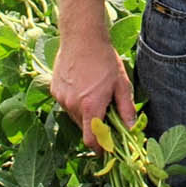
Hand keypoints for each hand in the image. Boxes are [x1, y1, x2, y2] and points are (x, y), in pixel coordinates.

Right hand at [50, 28, 134, 148]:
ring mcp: (61, 98)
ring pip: (74, 116)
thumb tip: (132, 129)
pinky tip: (82, 86)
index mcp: (91, 107)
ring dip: (84, 113)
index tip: (106, 149)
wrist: (81, 37)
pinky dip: (74, 102)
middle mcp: (72, 106)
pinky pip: (66, 104)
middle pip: (84, 129)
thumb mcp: (121, 84)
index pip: (91, 141)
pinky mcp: (54, 90)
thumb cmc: (104, 59)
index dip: (100, 148)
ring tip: (94, 94)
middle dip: (95, 127)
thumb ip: (126, 109)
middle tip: (106, 113)